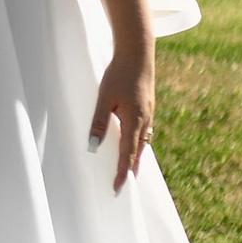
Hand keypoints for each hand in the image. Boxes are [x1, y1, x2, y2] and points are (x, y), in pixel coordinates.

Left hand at [89, 45, 155, 191]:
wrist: (138, 54)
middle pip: (138, 152)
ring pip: (143, 141)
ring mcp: (149, 113)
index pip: (127, 154)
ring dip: (136, 156)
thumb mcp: (104, 99)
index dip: (122, 173)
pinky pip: (144, 130)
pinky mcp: (148, 106)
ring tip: (131, 169)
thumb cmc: (119, 75)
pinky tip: (135, 142)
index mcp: (134, 122)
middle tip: (125, 184)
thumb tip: (93, 146)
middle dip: (131, 169)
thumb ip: (98, 123)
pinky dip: (139, 142)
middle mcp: (145, 121)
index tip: (118, 188)